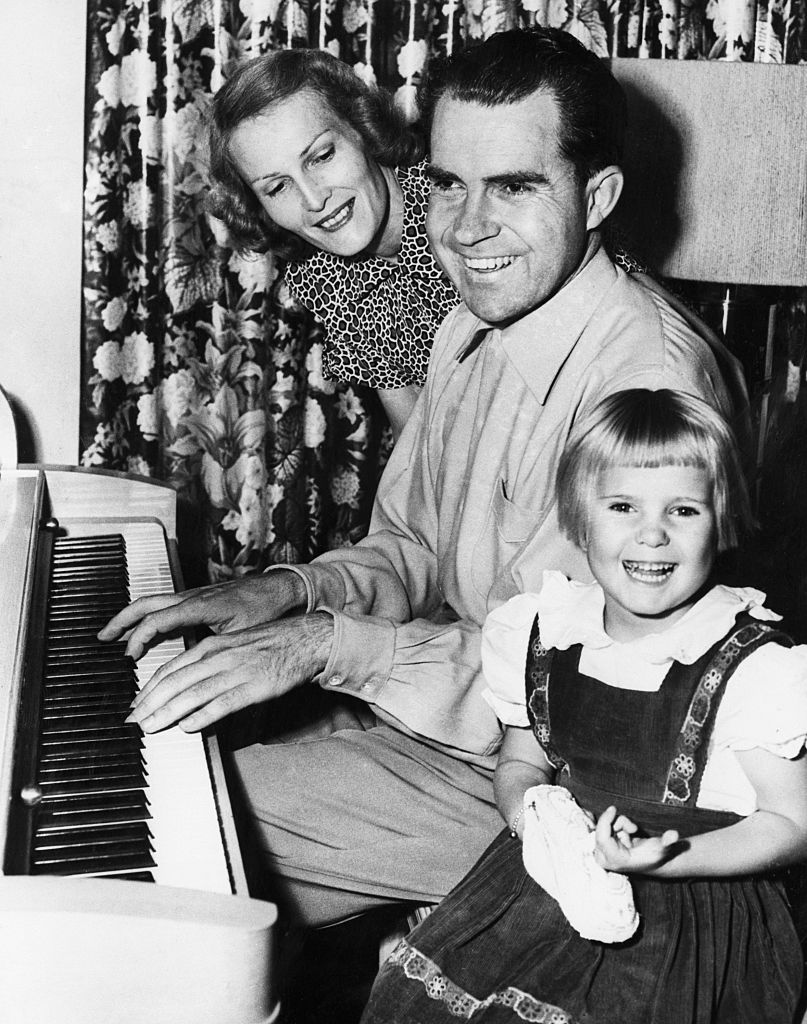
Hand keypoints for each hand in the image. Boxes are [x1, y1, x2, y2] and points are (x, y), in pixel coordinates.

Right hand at [98, 570, 306, 659]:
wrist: (280, 588)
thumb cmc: (264, 609)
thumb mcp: (242, 634)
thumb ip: (219, 652)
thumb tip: (202, 678)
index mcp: (199, 605)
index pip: (158, 619)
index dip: (140, 638)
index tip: (129, 657)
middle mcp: (191, 596)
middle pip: (146, 604)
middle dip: (121, 620)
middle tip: (102, 638)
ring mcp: (192, 595)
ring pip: (152, 601)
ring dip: (131, 617)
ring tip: (112, 633)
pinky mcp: (196, 598)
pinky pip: (164, 603)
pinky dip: (147, 615)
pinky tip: (143, 629)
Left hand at [125, 612, 334, 732]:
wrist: (304, 639)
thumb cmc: (269, 644)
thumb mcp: (233, 646)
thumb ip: (209, 663)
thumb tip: (185, 685)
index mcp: (211, 646)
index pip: (170, 669)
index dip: (149, 689)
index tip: (136, 705)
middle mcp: (218, 657)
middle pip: (175, 682)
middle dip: (150, 703)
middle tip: (134, 721)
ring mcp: (235, 672)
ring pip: (192, 693)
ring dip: (167, 712)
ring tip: (151, 727)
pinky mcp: (253, 687)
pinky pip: (223, 703)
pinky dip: (203, 715)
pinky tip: (188, 727)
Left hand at [593, 805, 679, 873]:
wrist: (648, 860)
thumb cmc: (654, 855)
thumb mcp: (662, 848)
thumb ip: (668, 842)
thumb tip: (674, 835)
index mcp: (616, 860)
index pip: (602, 838)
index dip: (605, 821)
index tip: (613, 808)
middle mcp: (605, 859)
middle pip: (602, 830)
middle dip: (619, 823)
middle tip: (634, 829)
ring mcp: (602, 853)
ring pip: (605, 827)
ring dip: (620, 825)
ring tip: (632, 834)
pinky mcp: (601, 847)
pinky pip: (605, 827)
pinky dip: (617, 827)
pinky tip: (626, 835)